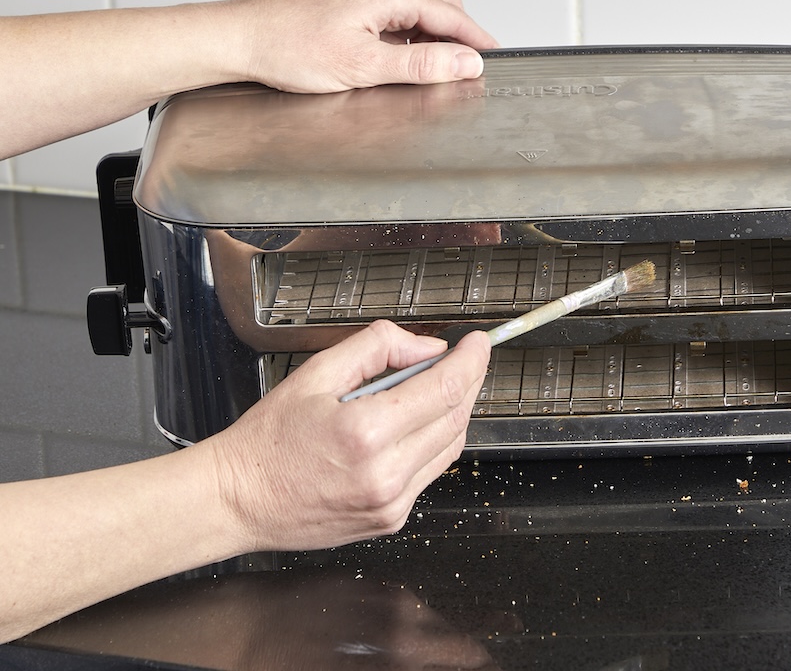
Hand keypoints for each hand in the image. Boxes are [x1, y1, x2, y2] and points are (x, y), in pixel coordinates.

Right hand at [205, 321, 490, 551]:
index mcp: (364, 431)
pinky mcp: (390, 519)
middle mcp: (384, 473)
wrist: (239, 500)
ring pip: (450, 447)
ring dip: (454, 413)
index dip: (471, 361)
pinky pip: (430, 473)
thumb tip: (428, 348)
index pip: (444, 389)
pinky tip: (414, 427)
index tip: (479, 343)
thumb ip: (378, 348)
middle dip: (468, 382)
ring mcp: (391, 502)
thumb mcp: (317, 373)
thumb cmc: (270, 440)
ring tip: (438, 388)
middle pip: (456, 417)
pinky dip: (433, 444)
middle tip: (466, 359)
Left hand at [233, 0, 500, 92]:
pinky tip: (400, 59)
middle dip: (459, 35)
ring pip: (415, 8)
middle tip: (471, 67)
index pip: (451, 16)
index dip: (476, 40)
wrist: (239, 40)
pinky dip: (407, 34)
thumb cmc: (289, 50)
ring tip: (437, 69)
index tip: (494, 58)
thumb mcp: (365, 67)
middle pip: (438, 6)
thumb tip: (466, 63)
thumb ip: (422, 67)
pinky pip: (391, 12)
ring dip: (432, 36)